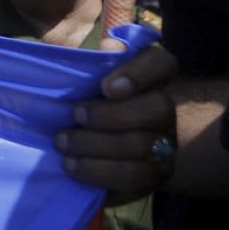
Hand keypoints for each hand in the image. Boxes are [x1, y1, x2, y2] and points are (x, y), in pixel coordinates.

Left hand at [55, 46, 177, 203]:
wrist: (95, 148)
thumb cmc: (83, 103)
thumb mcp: (83, 79)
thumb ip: (93, 61)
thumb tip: (109, 47)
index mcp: (150, 79)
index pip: (162, 64)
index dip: (139, 73)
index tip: (107, 86)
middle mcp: (164, 111)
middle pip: (157, 109)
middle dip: (108, 115)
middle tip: (73, 116)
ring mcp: (164, 146)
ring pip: (143, 148)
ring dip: (96, 147)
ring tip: (63, 146)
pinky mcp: (152, 178)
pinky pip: (135, 181)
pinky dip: (99, 175)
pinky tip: (74, 169)